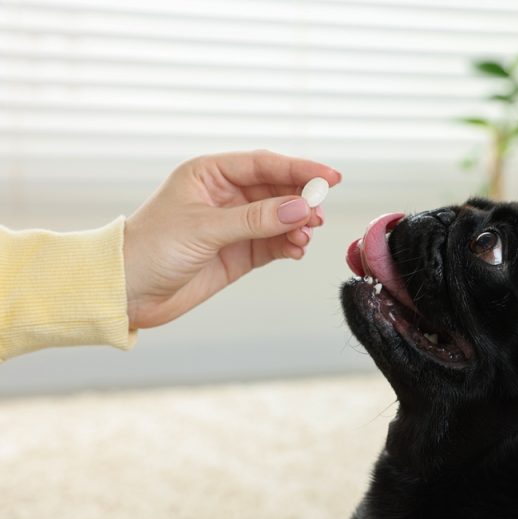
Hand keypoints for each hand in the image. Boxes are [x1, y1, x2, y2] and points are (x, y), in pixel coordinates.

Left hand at [123, 150, 340, 328]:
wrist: (126, 293)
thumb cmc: (150, 249)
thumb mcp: (204, 228)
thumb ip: (255, 219)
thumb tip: (300, 209)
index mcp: (210, 174)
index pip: (263, 164)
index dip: (299, 169)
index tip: (329, 178)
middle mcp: (225, 195)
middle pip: (277, 189)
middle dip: (301, 200)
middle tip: (319, 212)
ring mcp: (235, 224)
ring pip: (280, 217)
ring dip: (297, 225)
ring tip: (305, 236)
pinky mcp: (240, 252)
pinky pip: (274, 243)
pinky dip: (289, 245)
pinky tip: (296, 250)